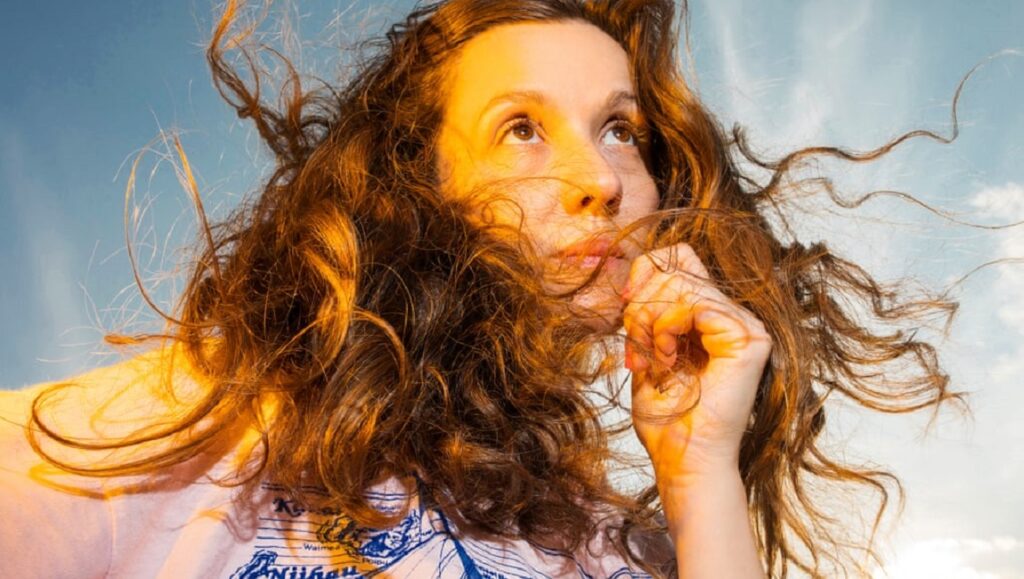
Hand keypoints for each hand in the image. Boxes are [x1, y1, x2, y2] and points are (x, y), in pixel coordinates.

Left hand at [622, 243, 771, 482]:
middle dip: (640, 304)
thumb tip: (635, 276)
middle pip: (676, 267)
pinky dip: (667, 328)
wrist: (683, 459)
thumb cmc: (665, 418)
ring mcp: (745, 326)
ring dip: (649, 320)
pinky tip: (667, 360)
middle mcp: (733, 317)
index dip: (647, 270)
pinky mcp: (748, 338)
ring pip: (682, 283)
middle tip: (635, 347)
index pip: (681, 257)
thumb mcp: (647, 351)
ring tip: (650, 358)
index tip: (625, 305)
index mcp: (711, 317)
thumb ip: (647, 312)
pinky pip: (695, 303)